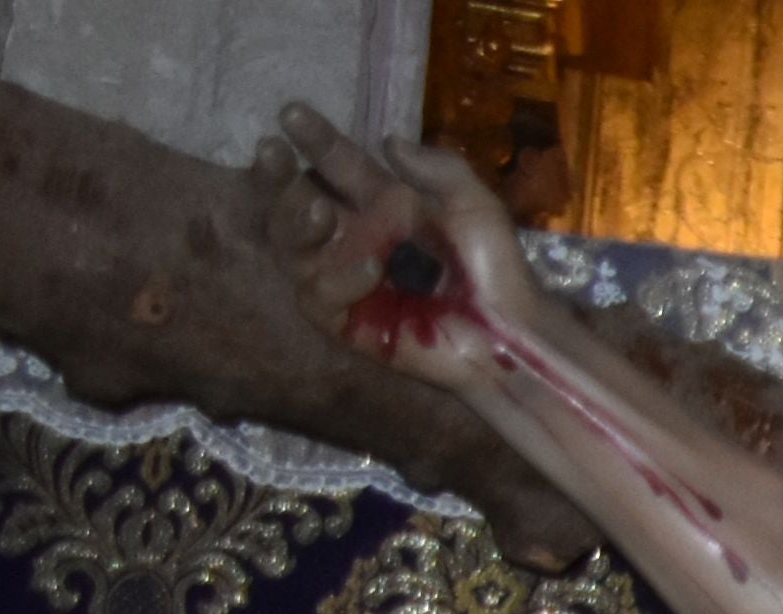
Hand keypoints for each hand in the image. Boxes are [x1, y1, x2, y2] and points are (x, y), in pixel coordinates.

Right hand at [274, 105, 535, 377]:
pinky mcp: (345, 320)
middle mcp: (354, 235)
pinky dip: (337, 280)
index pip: (336, 164)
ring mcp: (343, 277)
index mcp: (381, 204)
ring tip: (320, 211)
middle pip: (294, 200)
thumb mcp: (476, 207)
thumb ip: (439, 169)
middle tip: (273, 151)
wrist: (509, 332)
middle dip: (277, 174)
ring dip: (297, 222)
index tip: (292, 112)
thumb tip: (388, 141)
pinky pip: (317, 295)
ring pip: (291, 244)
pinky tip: (369, 271)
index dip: (315, 139)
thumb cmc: (496, 269)